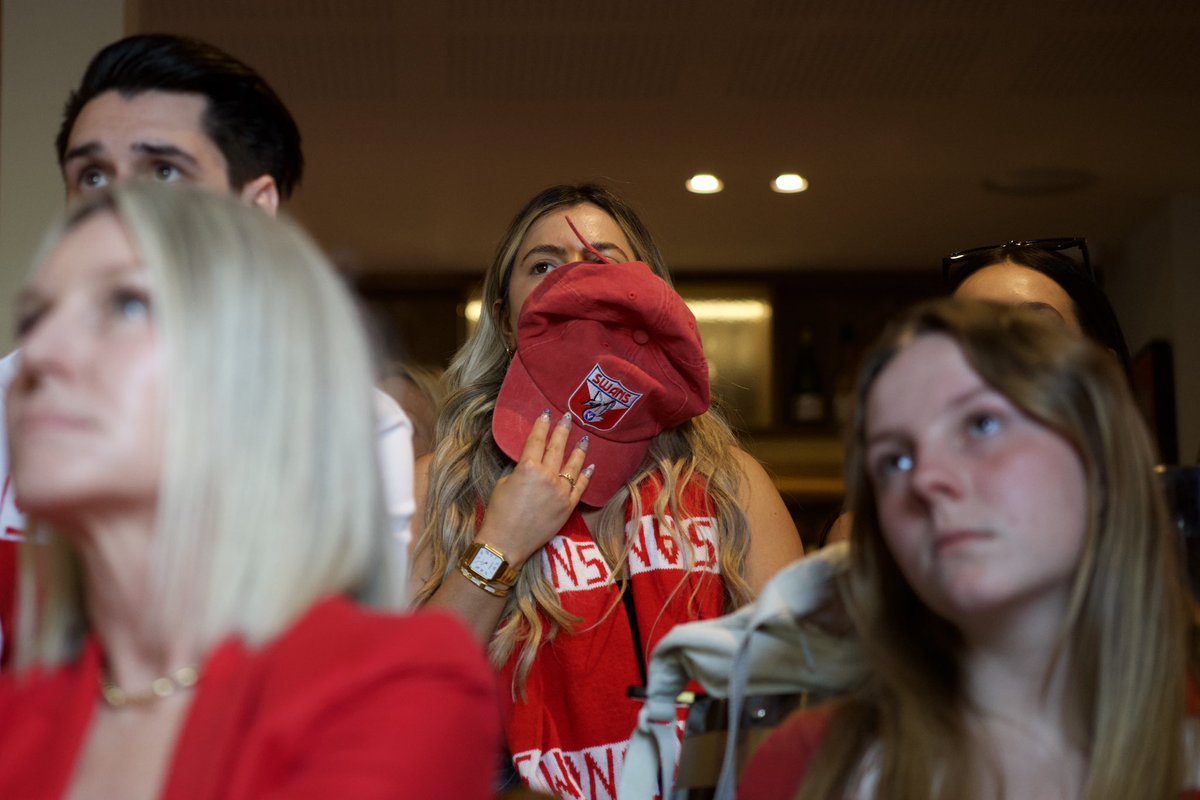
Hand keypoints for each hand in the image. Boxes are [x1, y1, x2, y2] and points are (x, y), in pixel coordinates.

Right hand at [478, 410, 593, 566]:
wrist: (506, 543)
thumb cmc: (498, 513)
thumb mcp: (503, 483)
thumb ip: (518, 469)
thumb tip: (529, 462)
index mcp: (528, 467)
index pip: (536, 440)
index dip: (542, 425)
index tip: (547, 413)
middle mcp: (547, 476)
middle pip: (557, 448)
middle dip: (562, 430)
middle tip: (568, 417)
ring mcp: (561, 491)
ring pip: (573, 465)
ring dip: (578, 450)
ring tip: (584, 438)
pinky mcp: (568, 506)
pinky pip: (581, 487)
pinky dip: (586, 475)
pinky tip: (590, 465)